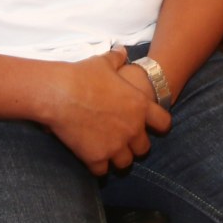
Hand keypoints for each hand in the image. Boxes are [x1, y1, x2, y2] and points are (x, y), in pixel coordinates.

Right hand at [40, 50, 171, 174]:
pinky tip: (90, 159)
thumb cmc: (82, 75)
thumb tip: (121, 51)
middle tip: (122, 140)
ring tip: (107, 153)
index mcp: (139, 106)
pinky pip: (103, 171)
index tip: (150, 126)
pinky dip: (98, 167)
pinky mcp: (96, 157)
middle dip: (135, 146)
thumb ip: (117, 59)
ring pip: (125, 163)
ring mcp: (115, 146)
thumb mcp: (104, 63)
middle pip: (144, 148)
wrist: (59, 93)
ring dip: (118, 159)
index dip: (158, 125)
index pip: (163, 123)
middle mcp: (132, 129)